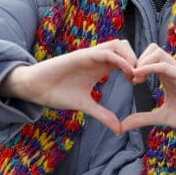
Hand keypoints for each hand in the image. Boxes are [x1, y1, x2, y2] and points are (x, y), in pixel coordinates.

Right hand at [0, 40, 136, 134]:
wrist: (35, 87)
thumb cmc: (57, 93)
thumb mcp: (85, 105)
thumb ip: (103, 114)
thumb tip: (118, 129)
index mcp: (99, 67)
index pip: (125, 59)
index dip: (137, 68)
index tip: (139, 84)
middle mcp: (97, 58)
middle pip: (125, 47)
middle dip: (138, 60)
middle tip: (140, 79)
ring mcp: (90, 55)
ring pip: (119, 44)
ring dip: (131, 57)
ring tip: (134, 76)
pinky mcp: (82, 55)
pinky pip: (106, 52)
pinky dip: (120, 60)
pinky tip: (126, 74)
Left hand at [120, 44, 175, 133]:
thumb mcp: (160, 117)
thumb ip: (142, 118)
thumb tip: (123, 126)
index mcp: (166, 75)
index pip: (149, 58)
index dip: (136, 65)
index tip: (128, 78)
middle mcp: (171, 70)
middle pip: (152, 49)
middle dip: (138, 59)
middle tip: (130, 76)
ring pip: (157, 52)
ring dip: (143, 61)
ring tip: (135, 77)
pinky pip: (165, 65)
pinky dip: (150, 68)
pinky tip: (139, 77)